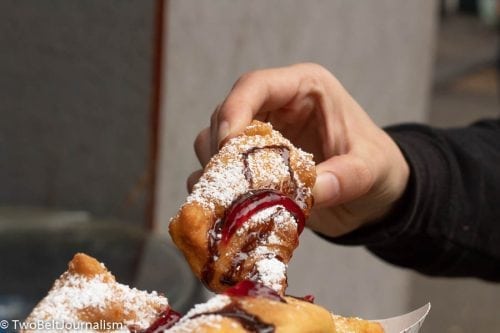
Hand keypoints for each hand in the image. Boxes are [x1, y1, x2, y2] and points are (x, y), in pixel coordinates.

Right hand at [189, 63, 408, 236]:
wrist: (374, 196)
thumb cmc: (377, 168)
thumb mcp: (371, 169)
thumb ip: (347, 177)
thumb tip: (313, 190)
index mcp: (304, 89)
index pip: (255, 85)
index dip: (235, 109)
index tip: (227, 144)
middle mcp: (276, 107)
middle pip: (226, 113)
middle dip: (221, 146)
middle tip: (228, 181)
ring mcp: (262, 135)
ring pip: (214, 140)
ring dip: (216, 167)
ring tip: (231, 195)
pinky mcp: (254, 163)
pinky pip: (219, 168)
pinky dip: (216, 185)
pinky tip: (226, 205)